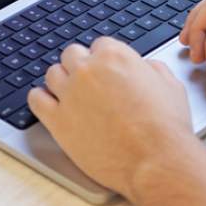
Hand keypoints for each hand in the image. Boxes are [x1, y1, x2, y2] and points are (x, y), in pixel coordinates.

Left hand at [27, 37, 200, 200]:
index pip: (99, 45)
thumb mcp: (169, 85)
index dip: (103, 59)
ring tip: (70, 94)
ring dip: (61, 81)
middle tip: (88, 82)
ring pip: (52, 74)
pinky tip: (48, 104)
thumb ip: (152, 69)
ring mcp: (70, 94)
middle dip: (80, 66)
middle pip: (72, 55)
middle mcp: (88, 70)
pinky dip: (40, 99)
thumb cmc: (166, 126)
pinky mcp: (57, 121)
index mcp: (115, 56)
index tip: (105, 71)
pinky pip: (36, 100)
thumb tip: (144, 68)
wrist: (156, 160)